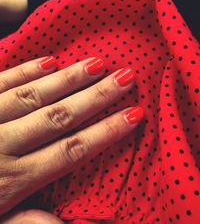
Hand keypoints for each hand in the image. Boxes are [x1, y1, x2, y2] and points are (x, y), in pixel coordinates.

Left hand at [0, 55, 143, 217]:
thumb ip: (28, 221)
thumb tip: (67, 220)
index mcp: (12, 179)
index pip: (72, 150)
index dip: (106, 133)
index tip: (134, 115)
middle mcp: (2, 145)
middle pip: (60, 117)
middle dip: (96, 97)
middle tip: (125, 77)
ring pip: (33, 96)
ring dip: (67, 79)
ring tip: (96, 64)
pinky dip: (25, 71)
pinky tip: (48, 61)